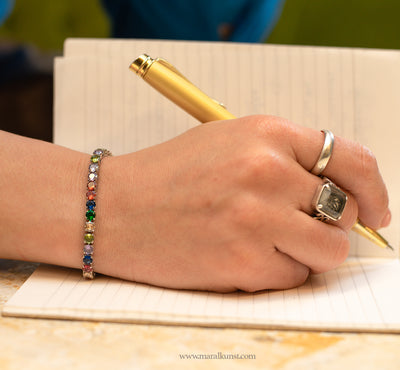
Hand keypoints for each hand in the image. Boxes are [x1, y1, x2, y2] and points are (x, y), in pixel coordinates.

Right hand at [93, 115, 389, 291]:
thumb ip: (286, 160)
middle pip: (344, 211)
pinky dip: (278, 271)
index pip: (352, 159)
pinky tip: (241, 257)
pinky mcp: (243, 262)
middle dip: (330, 224)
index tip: (378, 211)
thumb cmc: (169, 175)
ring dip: (308, 251)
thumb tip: (338, 192)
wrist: (114, 207)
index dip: (374, 188)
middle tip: (301, 227)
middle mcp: (267, 171)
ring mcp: (256, 218)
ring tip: (270, 243)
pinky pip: (293, 275)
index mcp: (267, 134)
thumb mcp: (230, 143)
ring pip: (328, 249)